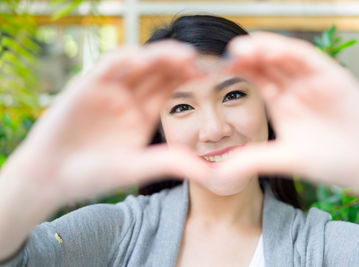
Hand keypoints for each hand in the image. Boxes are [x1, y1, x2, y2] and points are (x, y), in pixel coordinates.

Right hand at [1, 41, 208, 206]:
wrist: (50, 177)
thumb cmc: (92, 175)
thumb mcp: (135, 168)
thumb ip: (168, 163)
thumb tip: (207, 170)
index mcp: (142, 115)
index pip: (168, 89)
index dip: (186, 79)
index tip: (206, 75)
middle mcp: (128, 99)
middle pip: (156, 73)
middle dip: (177, 63)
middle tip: (198, 60)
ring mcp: (108, 91)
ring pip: (137, 65)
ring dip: (159, 57)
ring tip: (182, 55)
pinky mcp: (86, 86)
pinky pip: (108, 68)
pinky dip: (124, 61)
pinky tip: (142, 61)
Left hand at [214, 32, 358, 221]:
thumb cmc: (329, 162)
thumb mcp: (284, 160)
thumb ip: (251, 161)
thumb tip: (215, 176)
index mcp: (280, 102)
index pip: (255, 79)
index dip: (236, 71)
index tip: (214, 70)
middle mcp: (294, 87)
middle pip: (266, 64)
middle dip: (246, 56)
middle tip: (226, 54)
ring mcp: (312, 80)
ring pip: (284, 56)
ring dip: (263, 49)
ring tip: (241, 48)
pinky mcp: (332, 76)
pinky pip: (308, 59)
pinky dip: (290, 53)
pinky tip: (271, 51)